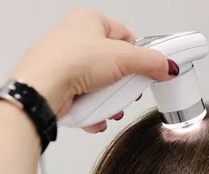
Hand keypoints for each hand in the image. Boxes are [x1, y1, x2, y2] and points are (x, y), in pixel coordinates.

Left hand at [10, 8, 177, 132]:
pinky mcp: (60, 90)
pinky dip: (94, 112)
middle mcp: (74, 40)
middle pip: (113, 65)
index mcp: (88, 21)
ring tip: (112, 107)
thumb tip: (167, 66)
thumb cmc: (69, 61)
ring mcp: (65, 66)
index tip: (150, 69)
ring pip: (99, 86)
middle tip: (128, 91)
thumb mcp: (123, 58)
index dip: (139, 54)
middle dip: (123, 84)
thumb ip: (150, 62)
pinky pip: (85, 102)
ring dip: (110, 101)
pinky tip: (98, 116)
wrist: (41, 89)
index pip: (124, 35)